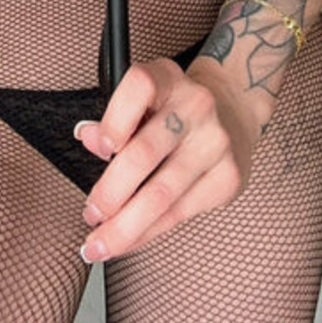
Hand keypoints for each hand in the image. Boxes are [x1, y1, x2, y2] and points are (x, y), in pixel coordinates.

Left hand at [75, 54, 261, 260]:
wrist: (232, 112)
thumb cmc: (173, 110)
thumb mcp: (144, 100)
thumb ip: (114, 118)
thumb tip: (89, 137)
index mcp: (168, 79)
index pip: (140, 87)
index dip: (116, 119)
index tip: (100, 148)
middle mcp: (196, 106)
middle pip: (145, 153)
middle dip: (110, 193)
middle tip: (89, 215)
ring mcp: (216, 142)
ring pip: (162, 194)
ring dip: (125, 227)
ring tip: (100, 243)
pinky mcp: (229, 177)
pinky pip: (180, 213)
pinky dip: (149, 232)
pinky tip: (130, 240)